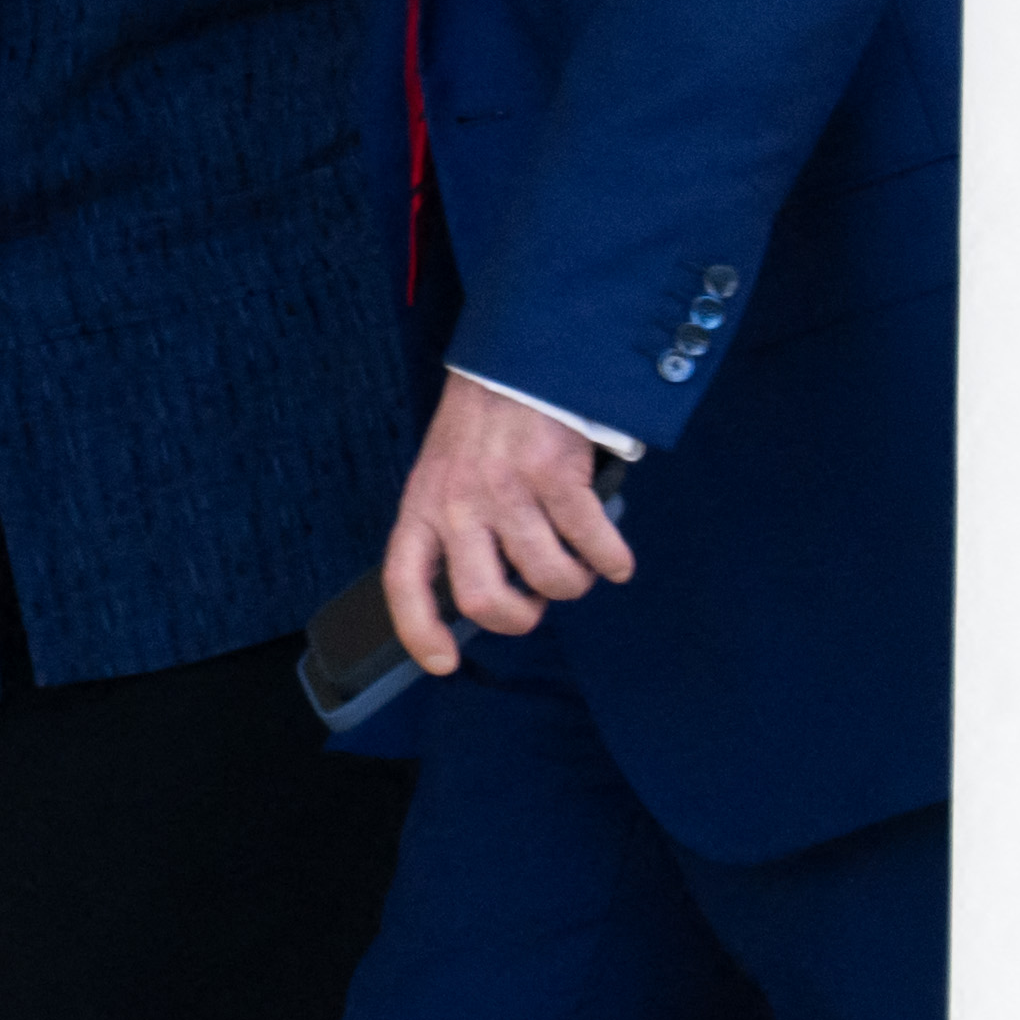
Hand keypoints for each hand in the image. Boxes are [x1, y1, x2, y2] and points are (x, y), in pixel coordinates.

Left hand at [382, 380, 635, 673]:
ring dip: (572, 584)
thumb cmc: (481, 423)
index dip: (421, 632)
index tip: (444, 662)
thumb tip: (489, 586)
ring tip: (578, 568)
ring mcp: (508, 491)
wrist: (518, 358)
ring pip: (547, 577)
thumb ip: (452, 524)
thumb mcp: (442, 472)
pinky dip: (611, 560)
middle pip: (482, 600)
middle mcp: (460, 504)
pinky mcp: (556, 476)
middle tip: (534, 604)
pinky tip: (615, 560)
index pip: (405, 583)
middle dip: (518, 618)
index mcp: (423, 505)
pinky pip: (591, 543)